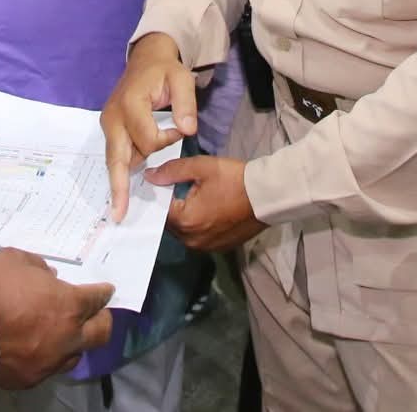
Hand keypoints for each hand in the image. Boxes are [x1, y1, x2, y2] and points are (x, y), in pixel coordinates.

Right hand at [0, 248, 113, 388]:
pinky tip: (36, 349)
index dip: (103, 292)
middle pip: (101, 333)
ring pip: (76, 356)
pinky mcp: (31, 379)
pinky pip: (48, 368)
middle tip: (97, 314)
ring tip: (65, 334)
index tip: (105, 291)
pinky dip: (48, 357)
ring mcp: (50, 362)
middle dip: (103, 320)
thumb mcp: (13, 260)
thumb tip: (48, 278)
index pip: (97, 299)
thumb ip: (37, 267)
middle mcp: (67, 336)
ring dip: (75, 342)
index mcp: (68, 304)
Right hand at [101, 34, 198, 220]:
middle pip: (116, 158)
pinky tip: (120, 193)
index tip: (180, 129)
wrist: (146, 59)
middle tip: (118, 213)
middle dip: (118, 186)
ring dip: (119, 182)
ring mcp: (109, 125)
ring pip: (114, 160)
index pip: (148, 139)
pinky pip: (115, 155)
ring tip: (118, 210)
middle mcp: (114, 118)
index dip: (166, 140)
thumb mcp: (181, 78)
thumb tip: (187, 131)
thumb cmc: (165, 70)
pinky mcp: (110, 130)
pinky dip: (118, 173)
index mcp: (131, 104)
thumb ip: (186, 103)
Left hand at [150, 154, 264, 251]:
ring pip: (184, 231)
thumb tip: (149, 176)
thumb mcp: (201, 167)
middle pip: (170, 222)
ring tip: (194, 198)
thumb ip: (172, 171)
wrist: (267, 196)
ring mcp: (205, 247)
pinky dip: (198, 225)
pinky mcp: (218, 249)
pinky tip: (208, 210)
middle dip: (172, 206)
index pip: (160, 208)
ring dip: (185, 217)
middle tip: (179, 187)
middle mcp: (191, 240)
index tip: (164, 182)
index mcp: (185, 221)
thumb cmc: (234, 179)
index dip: (160, 193)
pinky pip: (198, 237)